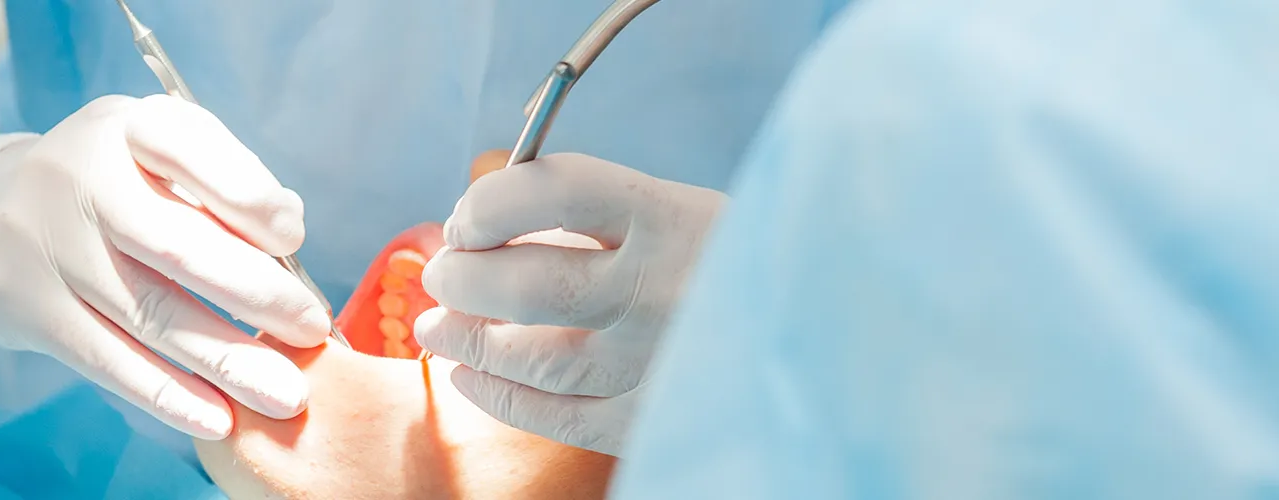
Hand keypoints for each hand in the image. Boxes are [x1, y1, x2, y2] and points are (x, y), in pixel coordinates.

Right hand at [0, 95, 330, 439]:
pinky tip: (220, 419)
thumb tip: (288, 231)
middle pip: (174, 246)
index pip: (189, 152)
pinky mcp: (30, 310)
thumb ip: (225, 179)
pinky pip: (109, 362)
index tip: (293, 239)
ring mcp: (49, 248)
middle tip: (311, 330)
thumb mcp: (160, 153)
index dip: (247, 198)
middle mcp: (78, 180)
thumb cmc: (113, 183)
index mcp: (124, 127)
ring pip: (149, 316)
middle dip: (255, 295)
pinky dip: (169, 397)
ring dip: (227, 362)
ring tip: (286, 394)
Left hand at [414, 153, 725, 454]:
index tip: (467, 215)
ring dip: (467, 338)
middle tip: (441, 271)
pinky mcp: (651, 418)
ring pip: (530, 352)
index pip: (556, 191)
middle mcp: (663, 288)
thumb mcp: (688, 213)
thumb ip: (604, 218)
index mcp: (675, 216)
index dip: (491, 202)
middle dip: (464, 275)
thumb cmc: (742, 266)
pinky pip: (553, 413)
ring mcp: (656, 361)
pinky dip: (498, 395)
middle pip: (528, 279)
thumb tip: (492, 230)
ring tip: (438, 325)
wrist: (841, 338)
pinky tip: (471, 377)